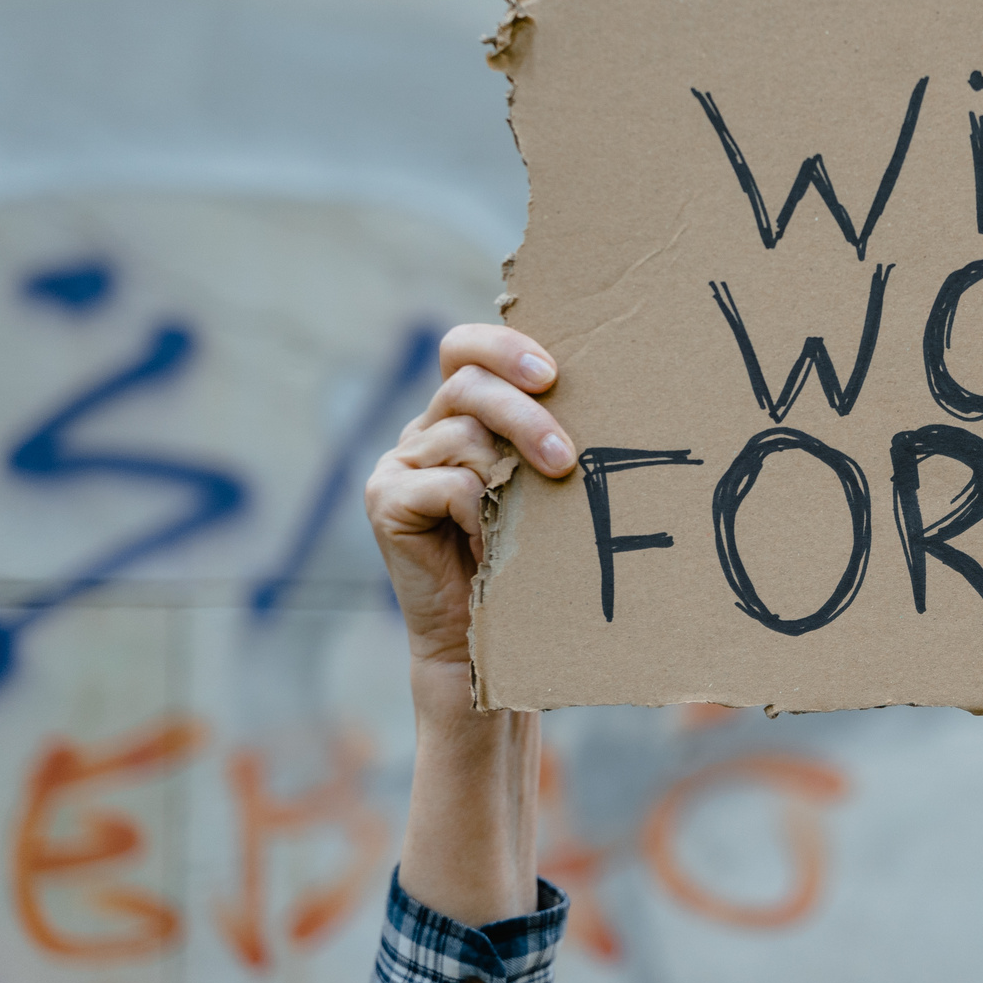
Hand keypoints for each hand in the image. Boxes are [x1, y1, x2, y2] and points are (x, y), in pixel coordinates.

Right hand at [365, 325, 576, 675]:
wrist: (483, 636)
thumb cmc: (528, 554)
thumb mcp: (539, 483)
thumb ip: (543, 437)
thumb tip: (599, 398)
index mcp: (459, 414)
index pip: (464, 349)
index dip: (503, 346)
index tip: (552, 374)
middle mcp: (423, 430)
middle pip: (468, 385)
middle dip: (525, 416)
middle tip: (565, 459)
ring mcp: (397, 463)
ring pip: (464, 434)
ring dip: (511, 477)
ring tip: (529, 519)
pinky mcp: (383, 498)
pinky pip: (447, 483)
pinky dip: (480, 513)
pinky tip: (490, 544)